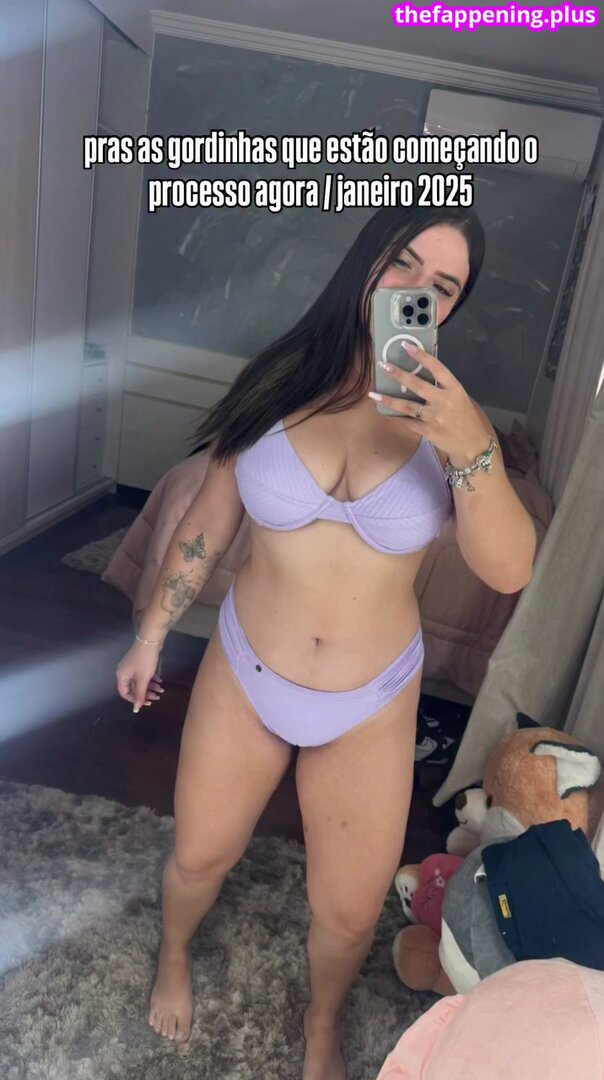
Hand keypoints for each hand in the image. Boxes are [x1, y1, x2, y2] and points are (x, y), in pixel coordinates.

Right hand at [116, 643, 164, 712]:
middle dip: (145, 693)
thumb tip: (136, 709)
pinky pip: (143, 674)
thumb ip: (139, 694)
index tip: (146, 703)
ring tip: (161, 690)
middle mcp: (124, 672)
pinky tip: (160, 681)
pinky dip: (150, 679)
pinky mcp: (139, 662)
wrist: (150, 640)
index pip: (124, 693)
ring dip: (150, 687)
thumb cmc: (145, 660)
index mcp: (121, 676)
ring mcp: (132, 666)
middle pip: (133, 687)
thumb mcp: (143, 679)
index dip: (134, 700)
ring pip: (139, 681)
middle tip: (156, 697)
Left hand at [370, 342, 488, 464]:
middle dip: (399, 374)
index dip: (421, 356)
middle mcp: (444, 401)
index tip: (406, 346)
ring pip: (408, 406)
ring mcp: (435, 417)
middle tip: (384, 365)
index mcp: (454, 389)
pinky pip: (408, 422)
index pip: (437, 368)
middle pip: (418, 385)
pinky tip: (385, 412)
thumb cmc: (465, 417)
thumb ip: (443, 387)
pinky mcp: (428, 431)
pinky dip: (397, 416)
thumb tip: (420, 375)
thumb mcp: (460, 397)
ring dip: (389, 399)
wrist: (471, 444)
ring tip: (374, 394)